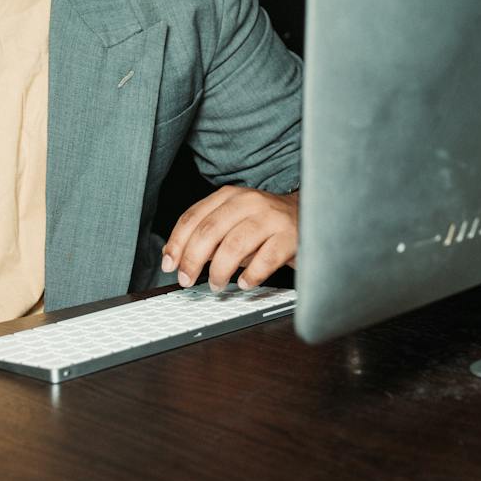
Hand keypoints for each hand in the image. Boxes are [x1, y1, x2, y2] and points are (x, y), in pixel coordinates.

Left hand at [161, 185, 298, 291]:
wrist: (311, 216)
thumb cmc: (266, 224)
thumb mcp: (235, 222)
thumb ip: (209, 234)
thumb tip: (178, 257)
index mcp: (230, 196)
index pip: (193, 217)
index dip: (177, 243)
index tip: (169, 264)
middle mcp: (249, 202)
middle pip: (210, 231)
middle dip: (192, 260)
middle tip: (186, 280)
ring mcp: (271, 218)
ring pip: (234, 245)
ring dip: (219, 271)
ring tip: (216, 285)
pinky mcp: (290, 236)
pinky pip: (264, 260)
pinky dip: (250, 275)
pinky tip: (244, 283)